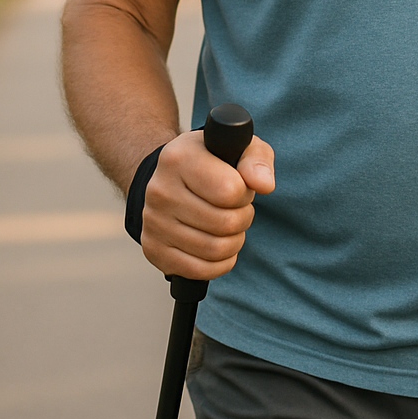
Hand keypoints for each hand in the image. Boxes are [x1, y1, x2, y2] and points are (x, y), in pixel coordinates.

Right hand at [141, 130, 275, 279]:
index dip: (245, 193)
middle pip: (226, 223)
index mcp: (179, 158)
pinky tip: (218, 245)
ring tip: (227, 225)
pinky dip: (220, 263)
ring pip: (215, 250)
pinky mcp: (153, 249)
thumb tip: (264, 184)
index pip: (230, 191)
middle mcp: (160, 190)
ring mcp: (153, 222)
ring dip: (234, 241)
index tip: (239, 186)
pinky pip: (200, 271)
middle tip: (236, 209)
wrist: (172, 178)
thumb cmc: (212, 162)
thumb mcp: (238, 148)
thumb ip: (257, 160)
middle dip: (243, 218)